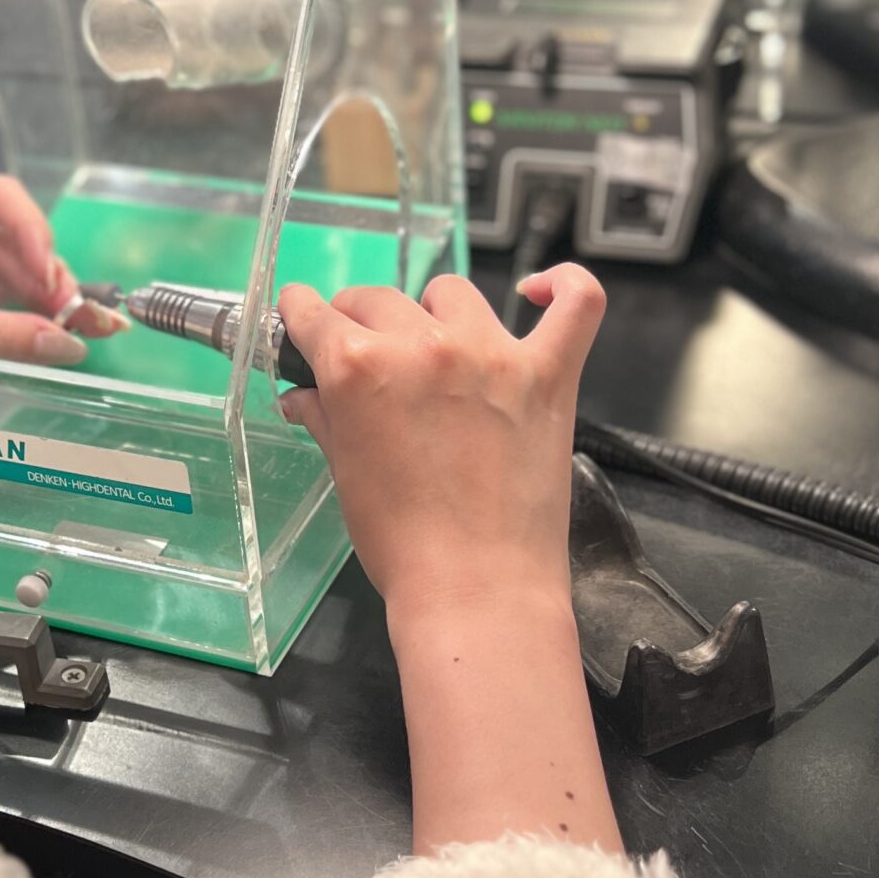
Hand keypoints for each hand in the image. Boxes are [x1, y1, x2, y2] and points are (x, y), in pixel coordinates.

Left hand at [0, 175, 122, 365]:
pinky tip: (59, 331)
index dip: (32, 231)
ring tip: (85, 329)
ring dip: (49, 300)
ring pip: (12, 274)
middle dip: (51, 277)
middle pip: (13, 241)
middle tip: (84, 315)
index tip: (50, 275)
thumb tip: (61, 345)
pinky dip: (27, 317)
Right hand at [278, 265, 605, 626]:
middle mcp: (423, 346)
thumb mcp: (346, 474)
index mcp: (359, 368)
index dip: (302, 317)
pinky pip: (576, 304)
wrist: (477, 591)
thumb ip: (326, 418)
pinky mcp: (548, 375)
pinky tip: (539, 292)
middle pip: (377, 299)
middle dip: (358, 322)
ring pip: (452, 294)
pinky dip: (563, 286)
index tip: (305, 323)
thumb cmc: (402, 544)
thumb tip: (302, 396)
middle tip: (365, 358)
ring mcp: (492, 354)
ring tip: (435, 352)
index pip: (315, 312)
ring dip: (433, 314)